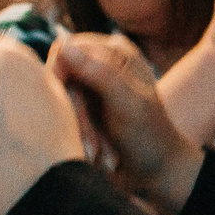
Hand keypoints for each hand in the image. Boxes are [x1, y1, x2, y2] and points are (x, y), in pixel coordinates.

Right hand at [54, 32, 205, 214]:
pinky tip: (96, 153)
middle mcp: (102, 63)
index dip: (61, 79)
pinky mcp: (84, 108)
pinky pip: (63, 116)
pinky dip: (78, 136)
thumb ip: (98, 72)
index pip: (65, 50)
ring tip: (99, 154)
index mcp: (115, 51)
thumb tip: (63, 43)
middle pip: (58, 77)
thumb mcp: (126, 103)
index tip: (70, 111)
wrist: (156, 171)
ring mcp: (91, 86)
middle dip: (75, 113)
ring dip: (78, 130)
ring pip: (59, 100)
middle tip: (94, 145)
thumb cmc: (148, 136)